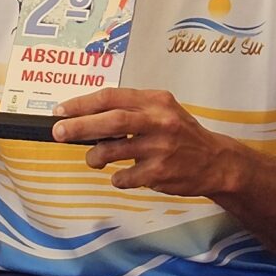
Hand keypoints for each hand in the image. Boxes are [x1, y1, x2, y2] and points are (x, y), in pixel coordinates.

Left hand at [54, 88, 247, 196]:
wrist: (216, 161)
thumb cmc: (182, 135)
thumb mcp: (164, 111)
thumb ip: (132, 110)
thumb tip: (86, 116)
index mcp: (157, 101)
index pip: (113, 97)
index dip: (83, 103)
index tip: (61, 110)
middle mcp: (160, 121)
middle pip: (112, 120)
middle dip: (79, 126)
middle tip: (58, 132)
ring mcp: (160, 147)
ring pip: (111, 151)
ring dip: (94, 157)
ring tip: (94, 159)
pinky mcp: (159, 172)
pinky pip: (123, 177)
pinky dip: (118, 178)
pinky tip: (126, 175)